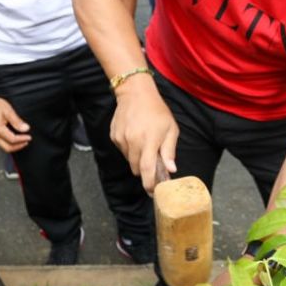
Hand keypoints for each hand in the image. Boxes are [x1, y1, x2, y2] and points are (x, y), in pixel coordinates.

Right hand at [0, 94, 31, 152]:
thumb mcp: (8, 111)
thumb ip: (17, 121)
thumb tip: (25, 129)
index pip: (12, 139)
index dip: (22, 139)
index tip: (29, 137)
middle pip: (7, 148)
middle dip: (18, 146)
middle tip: (26, 142)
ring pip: (3, 146)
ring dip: (14, 145)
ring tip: (22, 140)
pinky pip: (0, 142)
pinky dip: (8, 142)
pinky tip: (14, 137)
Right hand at [111, 76, 177, 191]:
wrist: (135, 93)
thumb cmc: (157, 110)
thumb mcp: (171, 129)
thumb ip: (169, 151)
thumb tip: (170, 170)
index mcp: (149, 141)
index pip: (147, 170)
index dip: (149, 184)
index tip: (152, 192)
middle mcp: (133, 142)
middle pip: (137, 169)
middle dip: (145, 170)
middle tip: (153, 162)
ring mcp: (121, 139)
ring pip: (129, 160)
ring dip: (137, 158)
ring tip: (144, 143)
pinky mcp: (114, 136)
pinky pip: (122, 150)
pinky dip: (129, 148)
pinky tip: (135, 136)